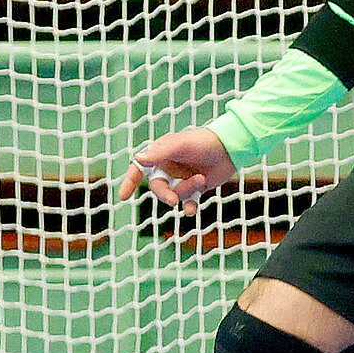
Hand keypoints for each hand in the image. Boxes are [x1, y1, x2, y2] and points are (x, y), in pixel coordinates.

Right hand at [115, 128, 238, 215]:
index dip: (129, 182)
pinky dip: (190, 207)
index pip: (139, 169)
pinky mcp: (196, 188)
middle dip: (165, 195)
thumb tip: (138, 159)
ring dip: (186, 191)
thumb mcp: (180, 145)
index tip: (123, 196)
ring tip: (201, 179)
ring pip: (175, 195)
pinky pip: (188, 202)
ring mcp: (182, 179)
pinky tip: (193, 211)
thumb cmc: (203, 141)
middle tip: (174, 200)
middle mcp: (169, 168)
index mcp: (160, 155)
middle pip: (158, 188)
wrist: (230, 148)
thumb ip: (159, 153)